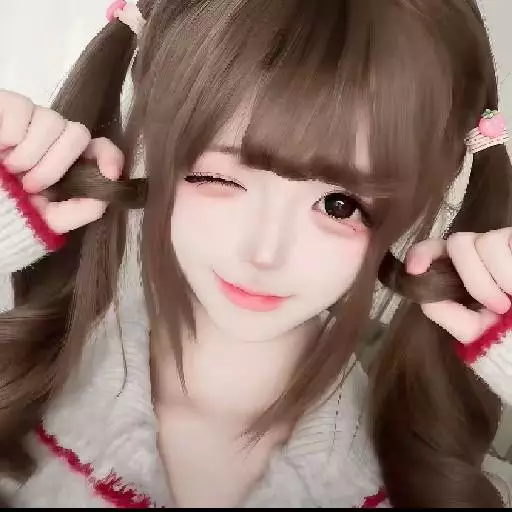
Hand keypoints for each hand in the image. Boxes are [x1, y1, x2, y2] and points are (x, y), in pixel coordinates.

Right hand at [0, 89, 122, 233]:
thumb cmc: (7, 209)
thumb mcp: (46, 219)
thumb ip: (79, 211)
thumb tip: (104, 198)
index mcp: (65, 164)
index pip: (99, 149)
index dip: (110, 156)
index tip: (111, 173)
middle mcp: (51, 140)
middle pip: (79, 133)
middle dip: (57, 163)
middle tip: (31, 185)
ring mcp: (29, 122)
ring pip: (53, 120)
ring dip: (31, 153)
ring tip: (11, 169)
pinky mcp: (8, 107)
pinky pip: (23, 107)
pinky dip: (12, 133)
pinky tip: (0, 147)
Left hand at [406, 229, 511, 342]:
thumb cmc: (509, 336)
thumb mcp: (474, 330)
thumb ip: (444, 311)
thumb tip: (422, 291)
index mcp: (461, 273)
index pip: (433, 250)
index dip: (421, 253)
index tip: (415, 269)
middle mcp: (479, 255)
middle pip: (457, 242)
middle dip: (473, 276)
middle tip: (498, 306)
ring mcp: (503, 245)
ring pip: (482, 241)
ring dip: (496, 277)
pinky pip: (505, 242)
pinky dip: (509, 270)